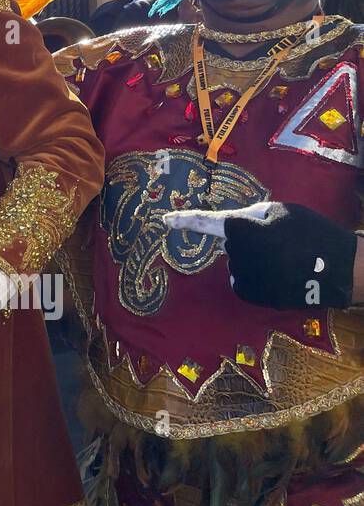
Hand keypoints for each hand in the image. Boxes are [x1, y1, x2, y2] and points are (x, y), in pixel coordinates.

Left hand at [163, 202, 360, 308]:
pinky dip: (256, 276)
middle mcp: (236, 254)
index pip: (207, 223)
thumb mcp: (280, 211)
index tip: (165, 219)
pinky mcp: (253, 295)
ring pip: (239, 262)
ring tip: (285, 258)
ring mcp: (244, 276)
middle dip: (249, 240)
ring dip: (254, 259)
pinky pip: (244, 280)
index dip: (185, 220)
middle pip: (232, 243)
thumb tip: (233, 228)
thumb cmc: (310, 232)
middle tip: (280, 241)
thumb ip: (250, 215)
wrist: (339, 268)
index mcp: (241, 228)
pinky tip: (279, 273)